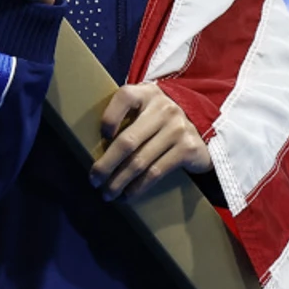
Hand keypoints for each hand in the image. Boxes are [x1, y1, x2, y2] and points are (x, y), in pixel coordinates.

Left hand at [91, 83, 212, 201]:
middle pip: (128, 140)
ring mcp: (178, 129)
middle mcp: (163, 109)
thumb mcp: (142, 108)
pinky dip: (139, 186)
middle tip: (93, 179)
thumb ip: (122, 115)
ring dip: (120, 181)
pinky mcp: (188, 149)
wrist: (199, 129)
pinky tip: (128, 194)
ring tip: (107, 193)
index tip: (101, 137)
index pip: (124, 98)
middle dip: (107, 164)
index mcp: (146, 93)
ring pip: (140, 161)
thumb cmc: (156, 120)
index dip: (109, 118)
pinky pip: (157, 172)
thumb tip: (88, 142)